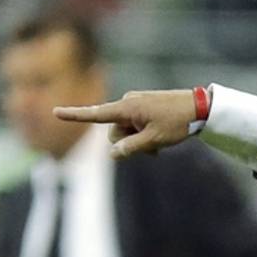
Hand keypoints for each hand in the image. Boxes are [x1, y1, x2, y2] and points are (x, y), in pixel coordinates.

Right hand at [54, 89, 197, 158]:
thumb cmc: (178, 123)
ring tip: (160, 146)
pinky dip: (143, 135)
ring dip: (138, 141)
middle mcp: (127, 103)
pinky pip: (136, 124)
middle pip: (114, 131)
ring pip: (127, 130)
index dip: (74, 115)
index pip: (96, 114)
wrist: (201, 107)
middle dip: (128, 143)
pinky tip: (160, 143)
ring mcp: (136, 104)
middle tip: (153, 150)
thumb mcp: (154, 140)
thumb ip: (131, 148)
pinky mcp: (145, 106)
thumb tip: (112, 154)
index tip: (55, 112)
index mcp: (126, 108)